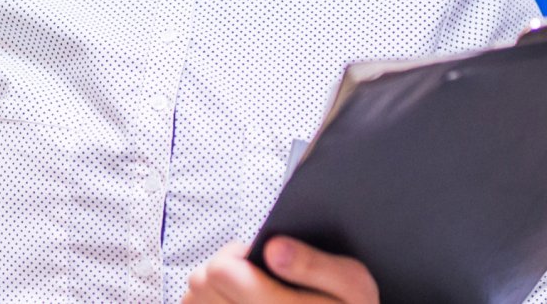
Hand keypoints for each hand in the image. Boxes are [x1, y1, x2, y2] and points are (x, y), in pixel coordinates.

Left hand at [181, 237, 378, 303]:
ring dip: (215, 289)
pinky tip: (239, 303)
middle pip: (202, 281)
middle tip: (259, 276)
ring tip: (250, 293)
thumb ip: (316, 264)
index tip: (263, 257)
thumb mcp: (353, 285)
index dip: (238, 255)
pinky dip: (212, 303)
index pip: (221, 271)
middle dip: (226, 269)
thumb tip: (273, 248)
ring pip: (194, 297)